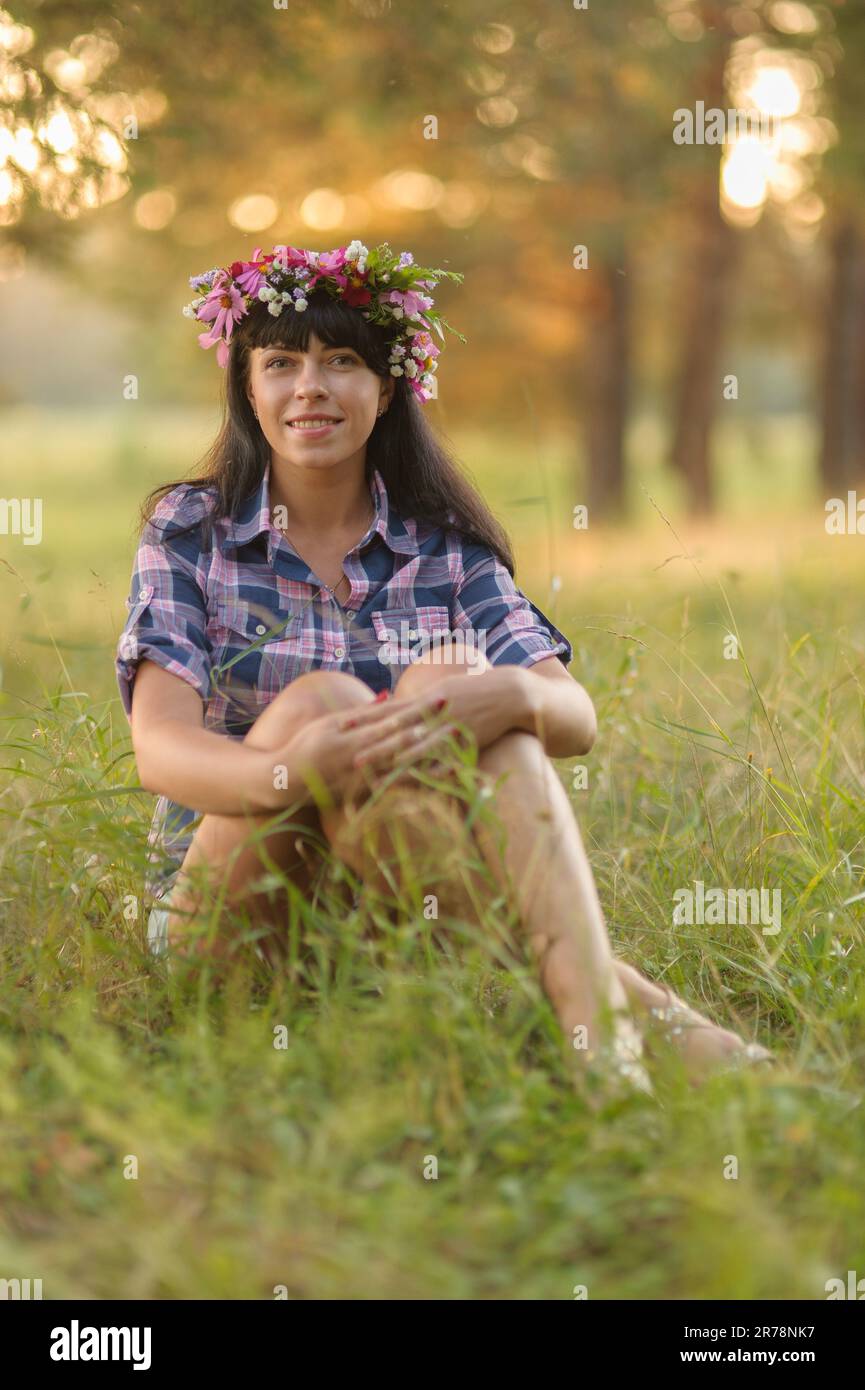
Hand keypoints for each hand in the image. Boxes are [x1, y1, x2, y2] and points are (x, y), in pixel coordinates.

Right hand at [273, 699, 454, 806]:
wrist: (283, 781)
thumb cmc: (306, 746)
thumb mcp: (329, 724)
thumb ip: (361, 713)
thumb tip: (389, 697)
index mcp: (351, 736)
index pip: (391, 720)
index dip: (418, 710)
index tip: (442, 699)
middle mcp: (358, 757)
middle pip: (402, 743)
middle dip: (431, 732)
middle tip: (459, 720)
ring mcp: (361, 779)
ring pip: (402, 768)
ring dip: (430, 757)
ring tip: (455, 747)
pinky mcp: (362, 796)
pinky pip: (395, 790)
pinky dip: (418, 783)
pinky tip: (438, 778)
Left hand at [338, 667, 533, 764]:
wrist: (511, 693)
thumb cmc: (475, 692)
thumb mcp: (444, 691)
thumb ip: (420, 701)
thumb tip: (396, 704)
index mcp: (426, 698)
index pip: (389, 709)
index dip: (366, 718)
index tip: (343, 726)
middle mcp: (434, 712)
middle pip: (398, 731)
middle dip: (374, 746)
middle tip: (350, 759)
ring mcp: (450, 728)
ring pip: (418, 748)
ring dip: (396, 763)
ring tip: (378, 777)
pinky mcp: (466, 743)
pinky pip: (445, 761)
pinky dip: (430, 772)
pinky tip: (417, 784)